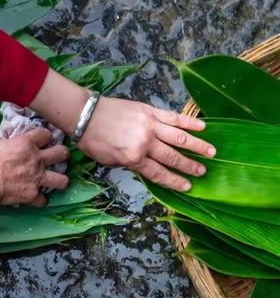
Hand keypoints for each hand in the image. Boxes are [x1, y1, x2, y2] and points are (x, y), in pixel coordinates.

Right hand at [0, 128, 68, 206]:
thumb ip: (0, 138)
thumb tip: (2, 138)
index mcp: (26, 143)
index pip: (46, 134)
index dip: (45, 136)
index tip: (41, 140)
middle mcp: (36, 160)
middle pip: (62, 153)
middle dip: (62, 154)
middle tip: (56, 157)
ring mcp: (37, 179)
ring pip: (63, 180)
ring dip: (59, 179)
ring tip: (54, 179)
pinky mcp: (33, 195)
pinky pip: (44, 200)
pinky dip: (40, 199)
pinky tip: (36, 196)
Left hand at [30, 69, 214, 191]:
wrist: (86, 115)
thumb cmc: (94, 141)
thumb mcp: (110, 161)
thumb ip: (131, 165)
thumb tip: (147, 167)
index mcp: (133, 158)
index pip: (159, 174)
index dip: (174, 181)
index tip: (188, 187)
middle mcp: (145, 143)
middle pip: (172, 157)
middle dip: (189, 166)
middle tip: (203, 172)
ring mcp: (150, 125)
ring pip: (179, 137)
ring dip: (197, 146)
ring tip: (212, 152)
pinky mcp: (150, 111)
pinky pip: (173, 117)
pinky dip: (188, 122)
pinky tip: (202, 127)